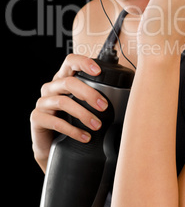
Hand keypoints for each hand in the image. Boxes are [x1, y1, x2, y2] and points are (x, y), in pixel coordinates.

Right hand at [30, 54, 107, 170]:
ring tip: (97, 125)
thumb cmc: (74, 120)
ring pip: (63, 102)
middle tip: (104, 106)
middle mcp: (51, 87)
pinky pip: (55, 121)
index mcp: (64, 79)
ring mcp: (42, 102)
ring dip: (83, 114)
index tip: (98, 71)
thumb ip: (98, 95)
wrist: (54, 146)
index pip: (70, 61)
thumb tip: (126, 91)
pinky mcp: (36, 118)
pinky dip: (73, 130)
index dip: (83, 62)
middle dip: (89, 94)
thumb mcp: (86, 105)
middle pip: (69, 82)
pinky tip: (85, 136)